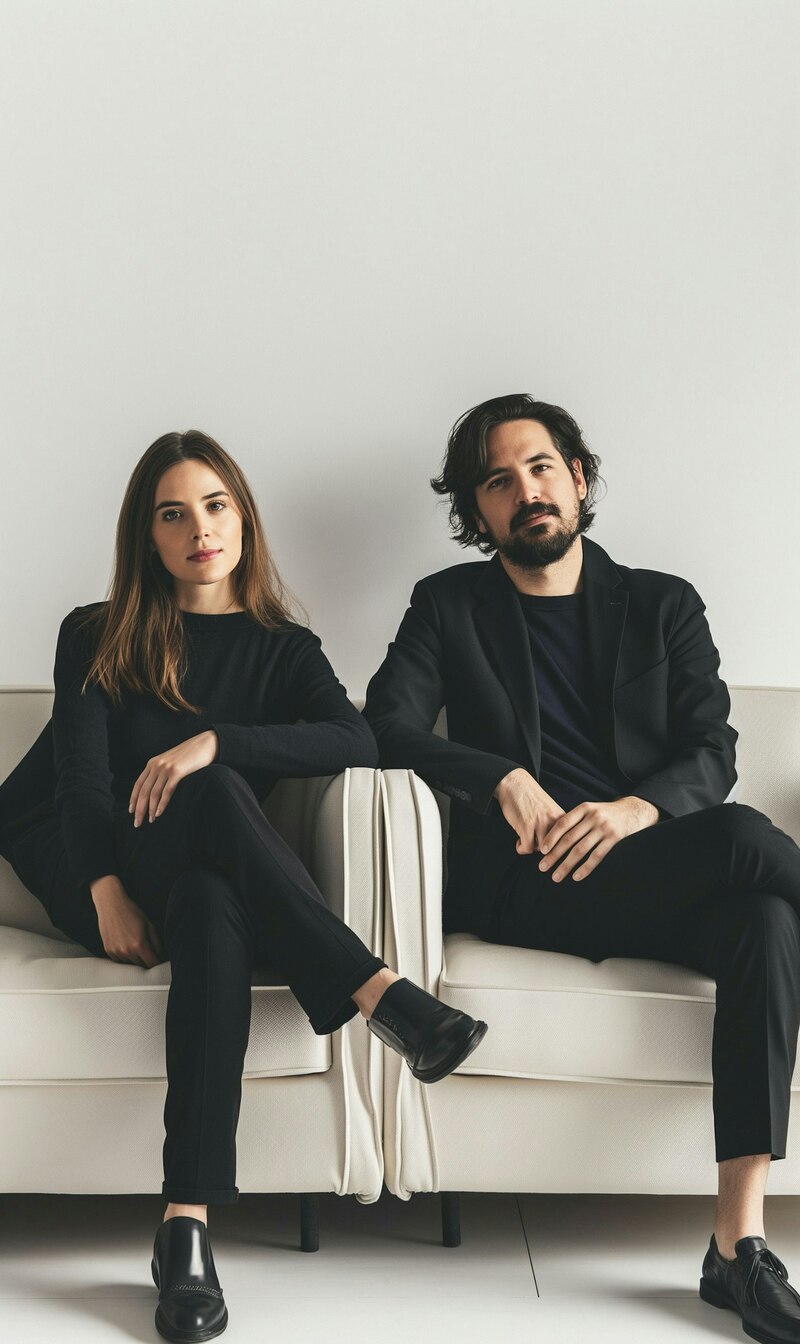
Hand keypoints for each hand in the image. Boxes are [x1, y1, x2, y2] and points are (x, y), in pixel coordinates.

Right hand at [90, 877, 164, 967]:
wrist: (111, 904)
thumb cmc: (132, 912)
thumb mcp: (150, 925)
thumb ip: (157, 943)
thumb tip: (160, 955)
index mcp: (140, 945)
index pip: (152, 964)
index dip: (157, 962)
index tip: (158, 959)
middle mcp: (127, 952)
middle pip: (141, 965)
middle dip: (146, 959)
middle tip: (147, 947)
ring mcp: (116, 952)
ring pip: (130, 963)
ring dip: (134, 958)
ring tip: (134, 942)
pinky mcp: (108, 951)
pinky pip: (120, 960)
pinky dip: (124, 955)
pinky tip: (125, 943)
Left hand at [128, 730, 218, 826]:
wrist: (205, 744)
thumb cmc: (190, 756)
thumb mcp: (170, 762)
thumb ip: (161, 772)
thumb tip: (156, 789)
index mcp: (152, 763)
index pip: (138, 784)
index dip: (133, 799)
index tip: (131, 811)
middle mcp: (156, 765)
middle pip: (143, 791)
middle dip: (139, 809)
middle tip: (137, 822)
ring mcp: (166, 768)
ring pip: (153, 793)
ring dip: (150, 809)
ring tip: (150, 820)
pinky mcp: (177, 772)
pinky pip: (166, 791)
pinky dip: (162, 804)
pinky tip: (159, 813)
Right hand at [493, 768, 564, 854]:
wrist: (515, 783)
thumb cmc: (530, 798)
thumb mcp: (550, 811)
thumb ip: (555, 826)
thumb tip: (553, 847)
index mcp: (562, 817)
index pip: (568, 841)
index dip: (561, 850)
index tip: (554, 855)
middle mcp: (553, 820)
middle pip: (556, 848)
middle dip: (546, 851)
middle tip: (537, 848)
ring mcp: (540, 823)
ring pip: (542, 850)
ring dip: (533, 848)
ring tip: (527, 842)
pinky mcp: (526, 826)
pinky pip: (527, 848)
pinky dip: (522, 848)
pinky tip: (519, 842)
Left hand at [537, 795, 659, 882]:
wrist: (632, 811)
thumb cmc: (605, 814)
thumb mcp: (590, 810)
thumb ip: (575, 820)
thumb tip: (551, 839)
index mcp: (584, 808)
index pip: (563, 823)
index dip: (551, 837)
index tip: (542, 851)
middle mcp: (593, 817)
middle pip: (569, 839)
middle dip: (554, 855)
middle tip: (542, 867)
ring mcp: (604, 828)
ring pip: (581, 850)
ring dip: (566, 865)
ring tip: (556, 876)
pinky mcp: (614, 839)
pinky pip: (597, 856)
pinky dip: (585, 868)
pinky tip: (576, 877)